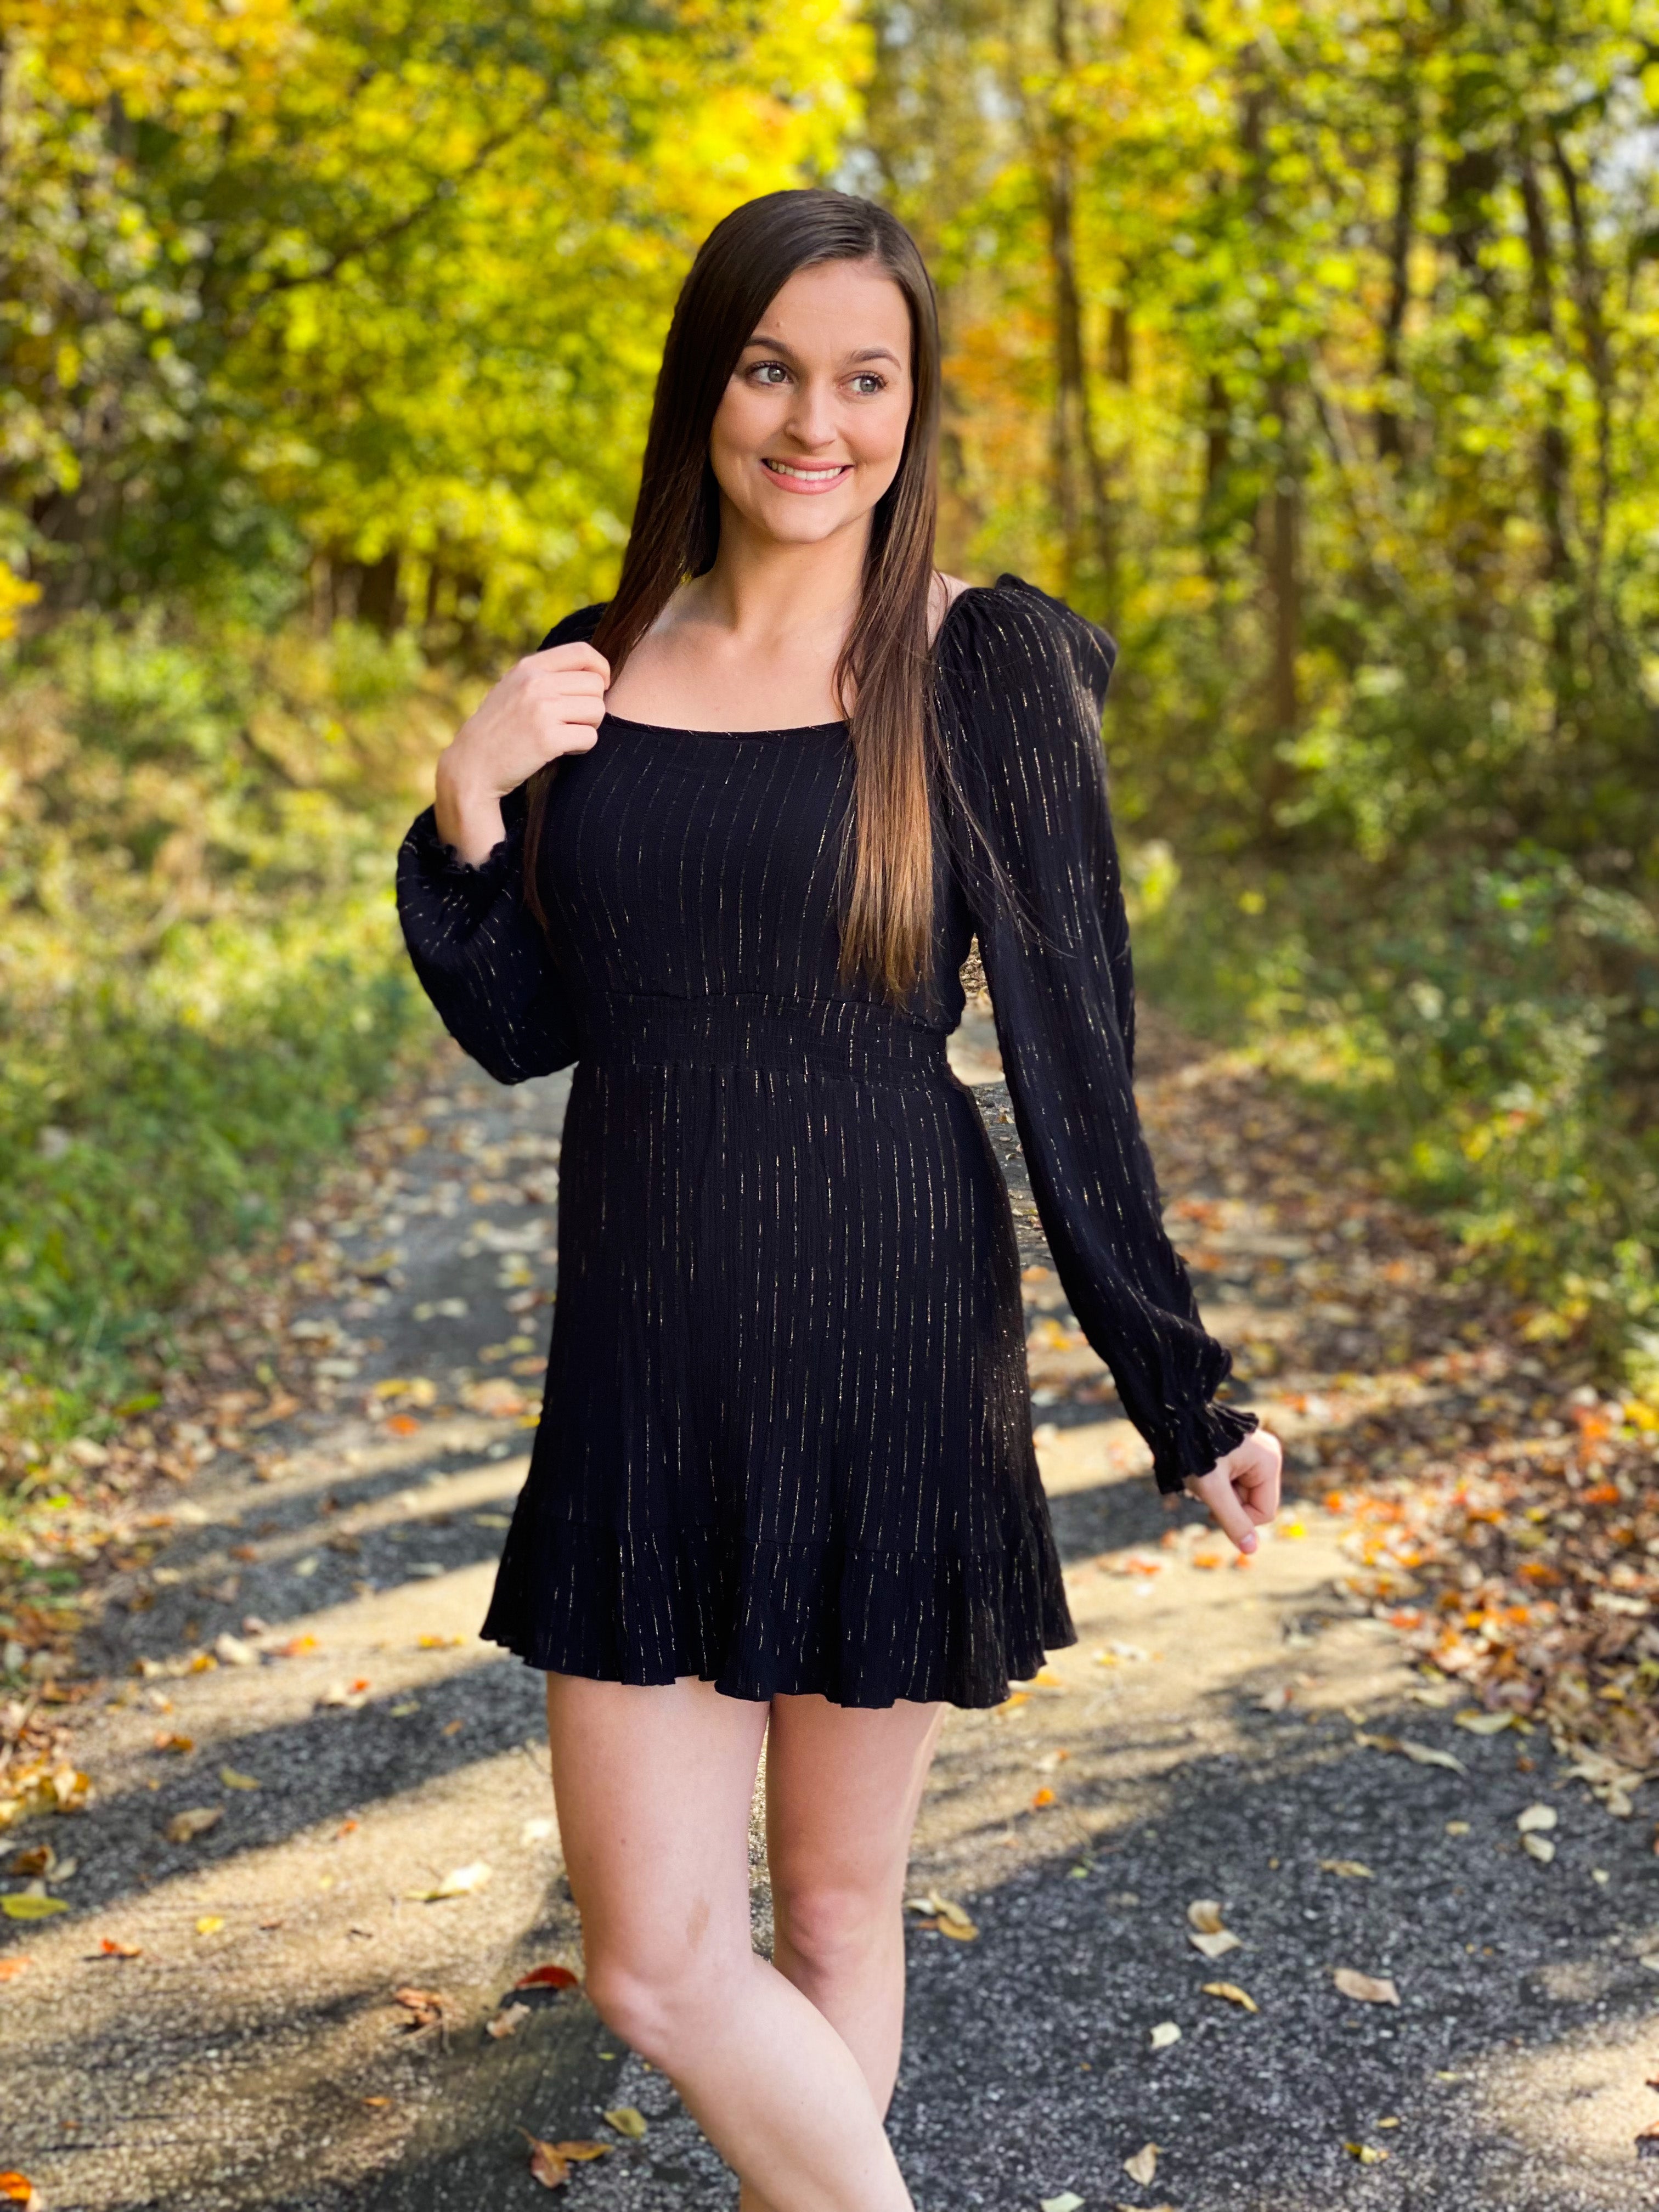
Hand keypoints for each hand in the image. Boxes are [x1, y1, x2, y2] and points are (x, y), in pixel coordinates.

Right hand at [434, 641, 610, 861]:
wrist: (472, 765)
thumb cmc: (499, 728)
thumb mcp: (513, 688)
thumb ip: (545, 675)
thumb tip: (592, 671)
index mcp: (529, 667)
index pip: (582, 652)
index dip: (601, 668)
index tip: (601, 685)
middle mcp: (536, 683)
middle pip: (596, 685)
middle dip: (592, 705)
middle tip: (573, 721)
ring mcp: (542, 710)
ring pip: (597, 711)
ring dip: (588, 726)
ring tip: (565, 734)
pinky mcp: (548, 739)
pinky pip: (590, 738)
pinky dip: (582, 747)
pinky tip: (562, 750)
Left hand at [1180, 1429, 1282, 1555]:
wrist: (1172, 1416)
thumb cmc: (1192, 1450)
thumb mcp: (1212, 1489)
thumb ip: (1233, 1520)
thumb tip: (1251, 1550)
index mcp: (1269, 1462)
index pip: (1264, 1512)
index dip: (1238, 1518)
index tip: (1212, 1506)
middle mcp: (1268, 1456)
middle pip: (1254, 1502)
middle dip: (1228, 1502)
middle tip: (1205, 1487)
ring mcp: (1256, 1452)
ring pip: (1242, 1493)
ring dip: (1220, 1493)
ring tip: (1201, 1475)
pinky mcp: (1242, 1451)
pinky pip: (1235, 1480)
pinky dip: (1218, 1482)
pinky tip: (1203, 1470)